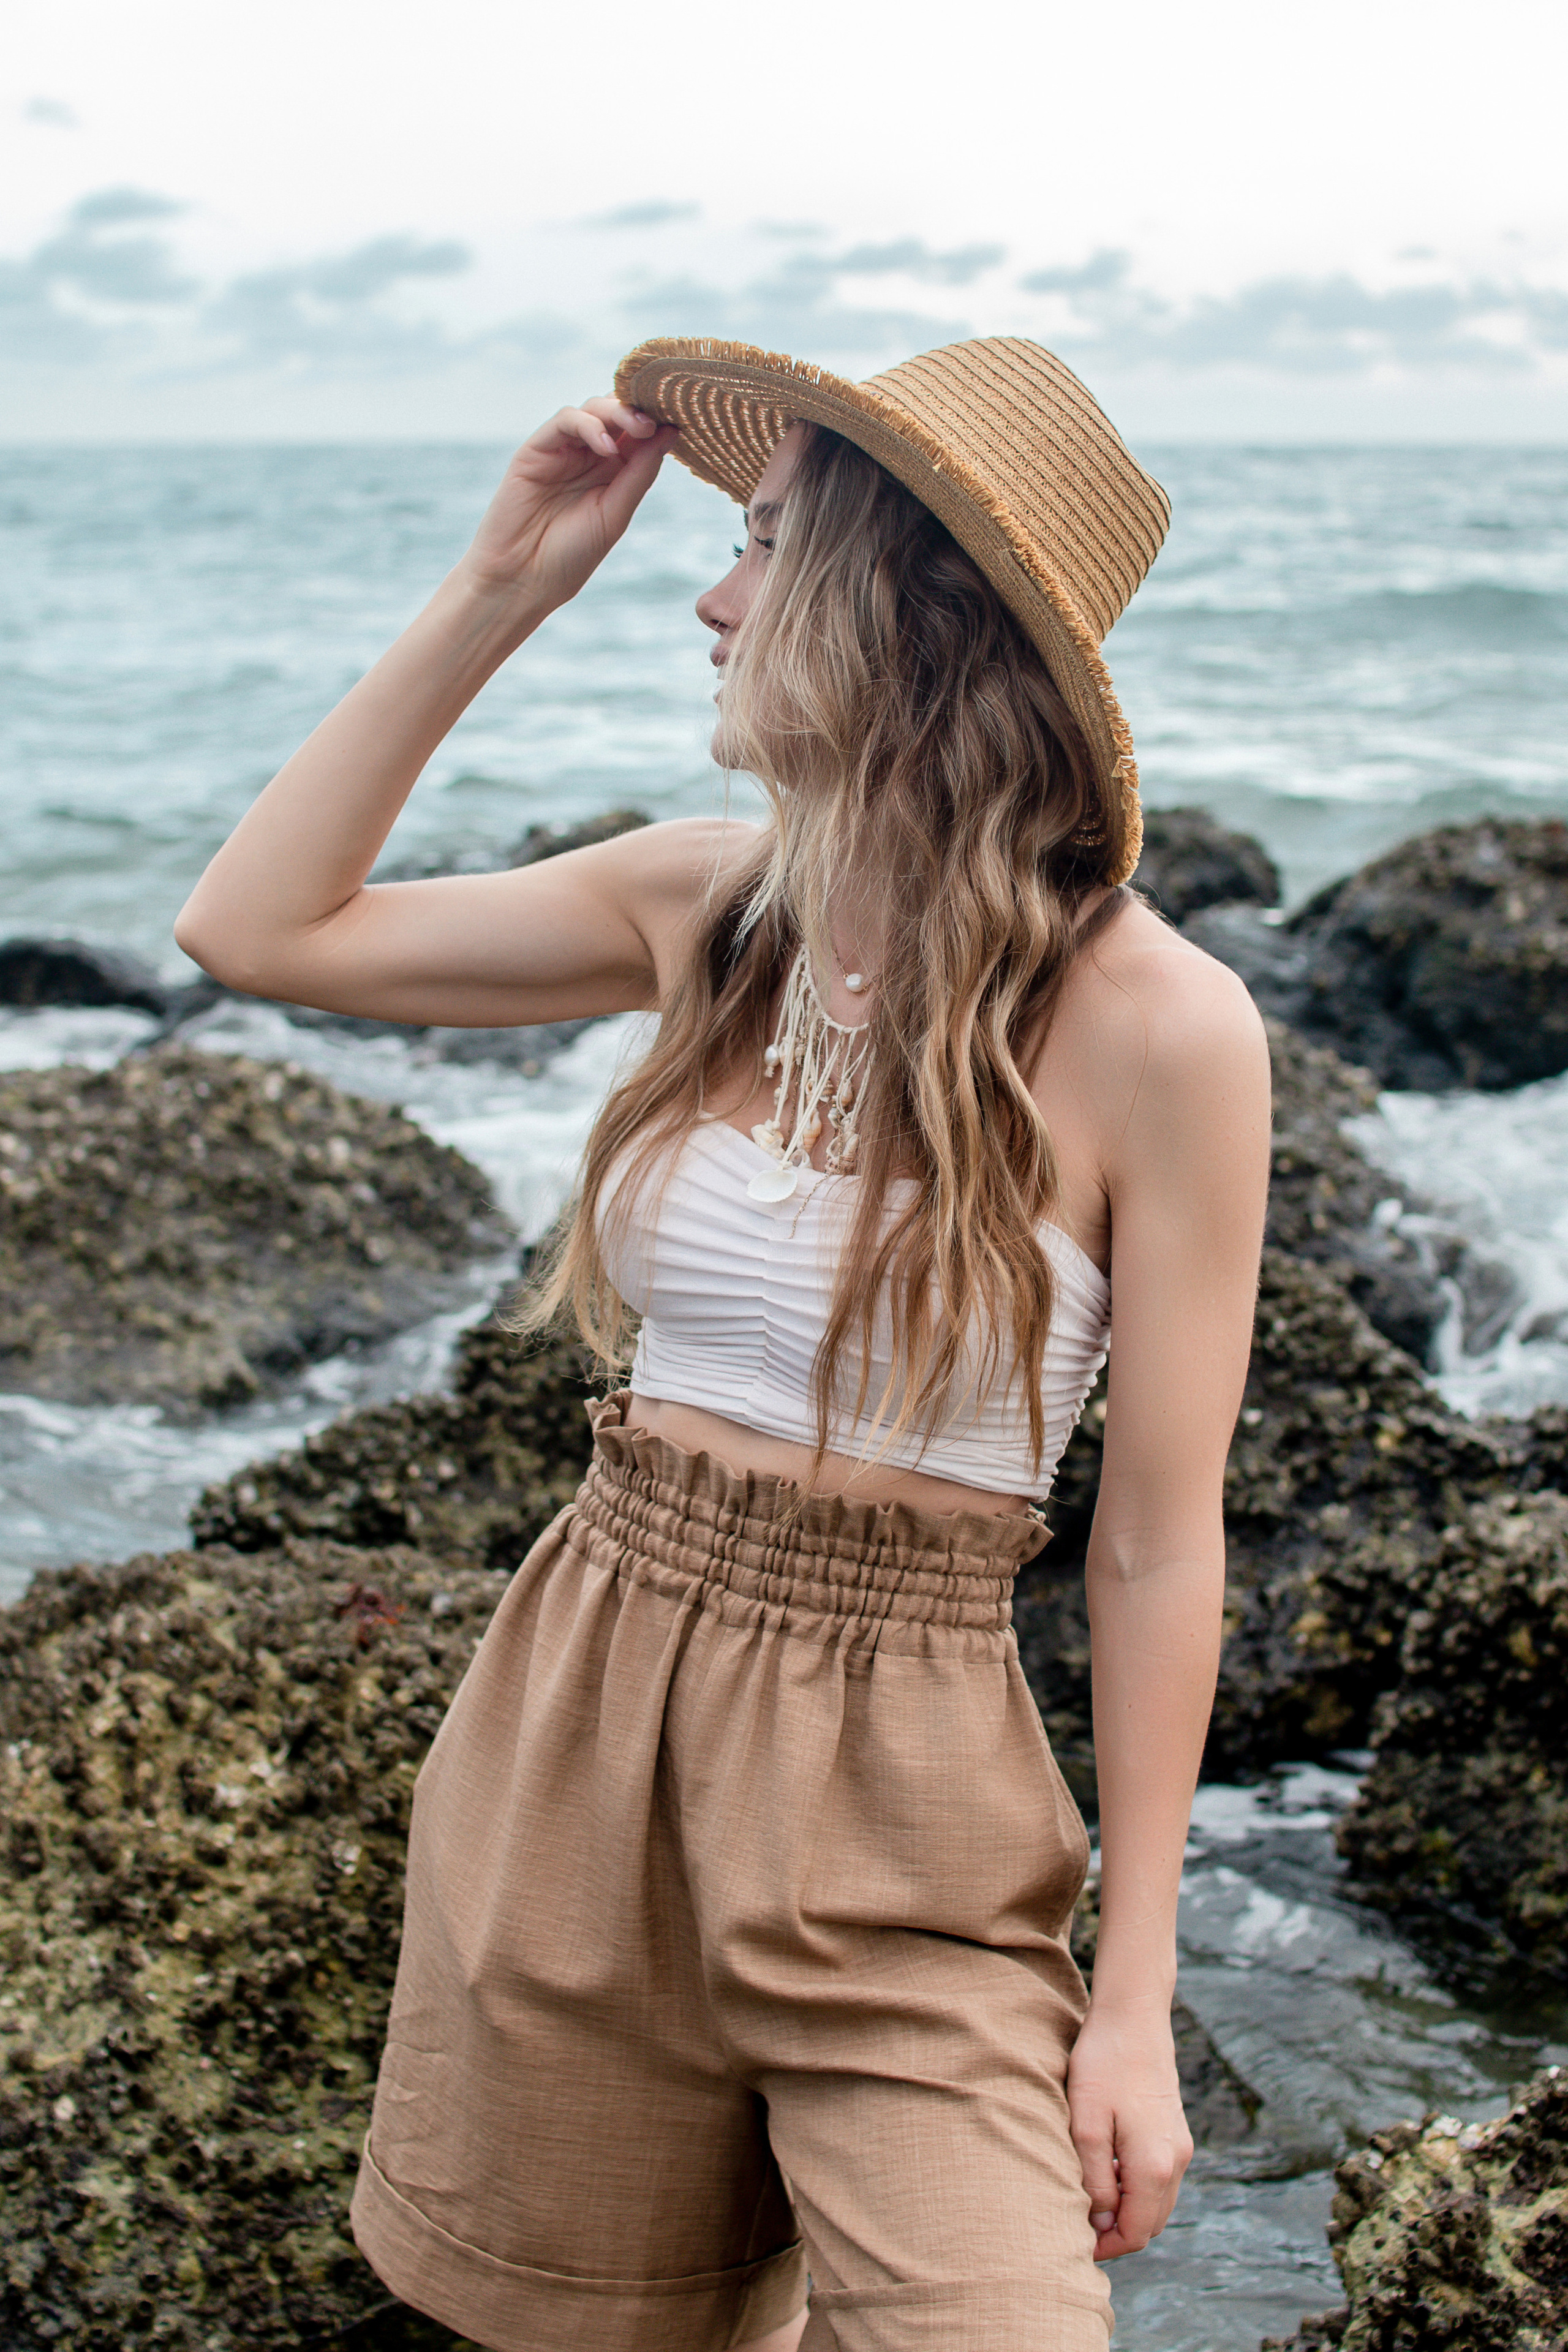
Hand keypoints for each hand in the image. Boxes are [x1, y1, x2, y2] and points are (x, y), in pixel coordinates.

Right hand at [458, 396, 678, 619]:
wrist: (522, 579)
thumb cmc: (569, 556)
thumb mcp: (615, 514)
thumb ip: (639, 474)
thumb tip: (670, 433)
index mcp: (613, 472)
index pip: (639, 433)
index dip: (659, 422)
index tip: (682, 419)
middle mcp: (588, 456)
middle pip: (617, 413)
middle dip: (640, 411)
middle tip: (658, 421)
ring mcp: (562, 451)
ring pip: (593, 409)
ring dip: (618, 413)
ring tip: (639, 430)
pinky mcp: (536, 449)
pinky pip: (564, 421)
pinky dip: (588, 425)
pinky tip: (606, 446)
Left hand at [1066, 2000, 1193, 2260]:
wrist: (1134, 2016)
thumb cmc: (1103, 2065)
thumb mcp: (1086, 2125)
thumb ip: (1095, 2180)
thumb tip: (1101, 2221)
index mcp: (1154, 2166)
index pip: (1136, 2233)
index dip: (1106, 2247)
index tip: (1075, 2242)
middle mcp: (1176, 2161)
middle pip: (1150, 2224)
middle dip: (1118, 2235)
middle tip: (1080, 2226)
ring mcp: (1180, 2146)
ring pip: (1157, 2203)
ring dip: (1128, 2212)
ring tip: (1090, 2199)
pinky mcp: (1175, 2131)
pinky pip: (1160, 2179)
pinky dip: (1137, 2190)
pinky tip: (1108, 2171)